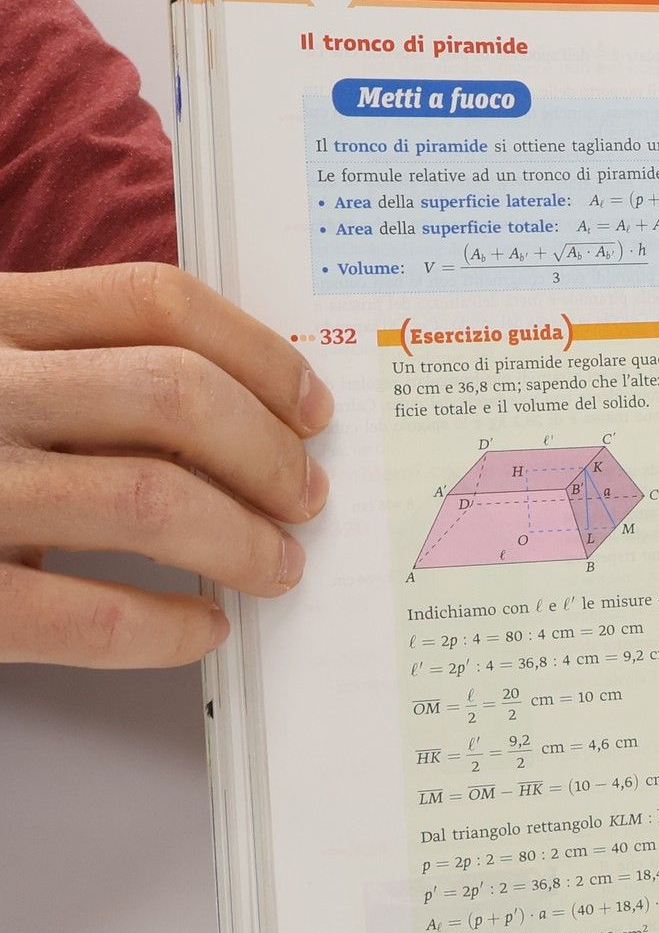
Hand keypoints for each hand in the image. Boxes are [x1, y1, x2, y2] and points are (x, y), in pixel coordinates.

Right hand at [0, 262, 330, 667]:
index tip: (314, 409)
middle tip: (306, 498)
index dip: (262, 355)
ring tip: (276, 566)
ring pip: (151, 499)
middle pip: (176, 395)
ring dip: (243, 541)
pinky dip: (168, 628)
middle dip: (269, 454)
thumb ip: (70, 369)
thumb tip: (247, 415)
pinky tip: (200, 628)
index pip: (157, 303)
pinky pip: (87, 616)